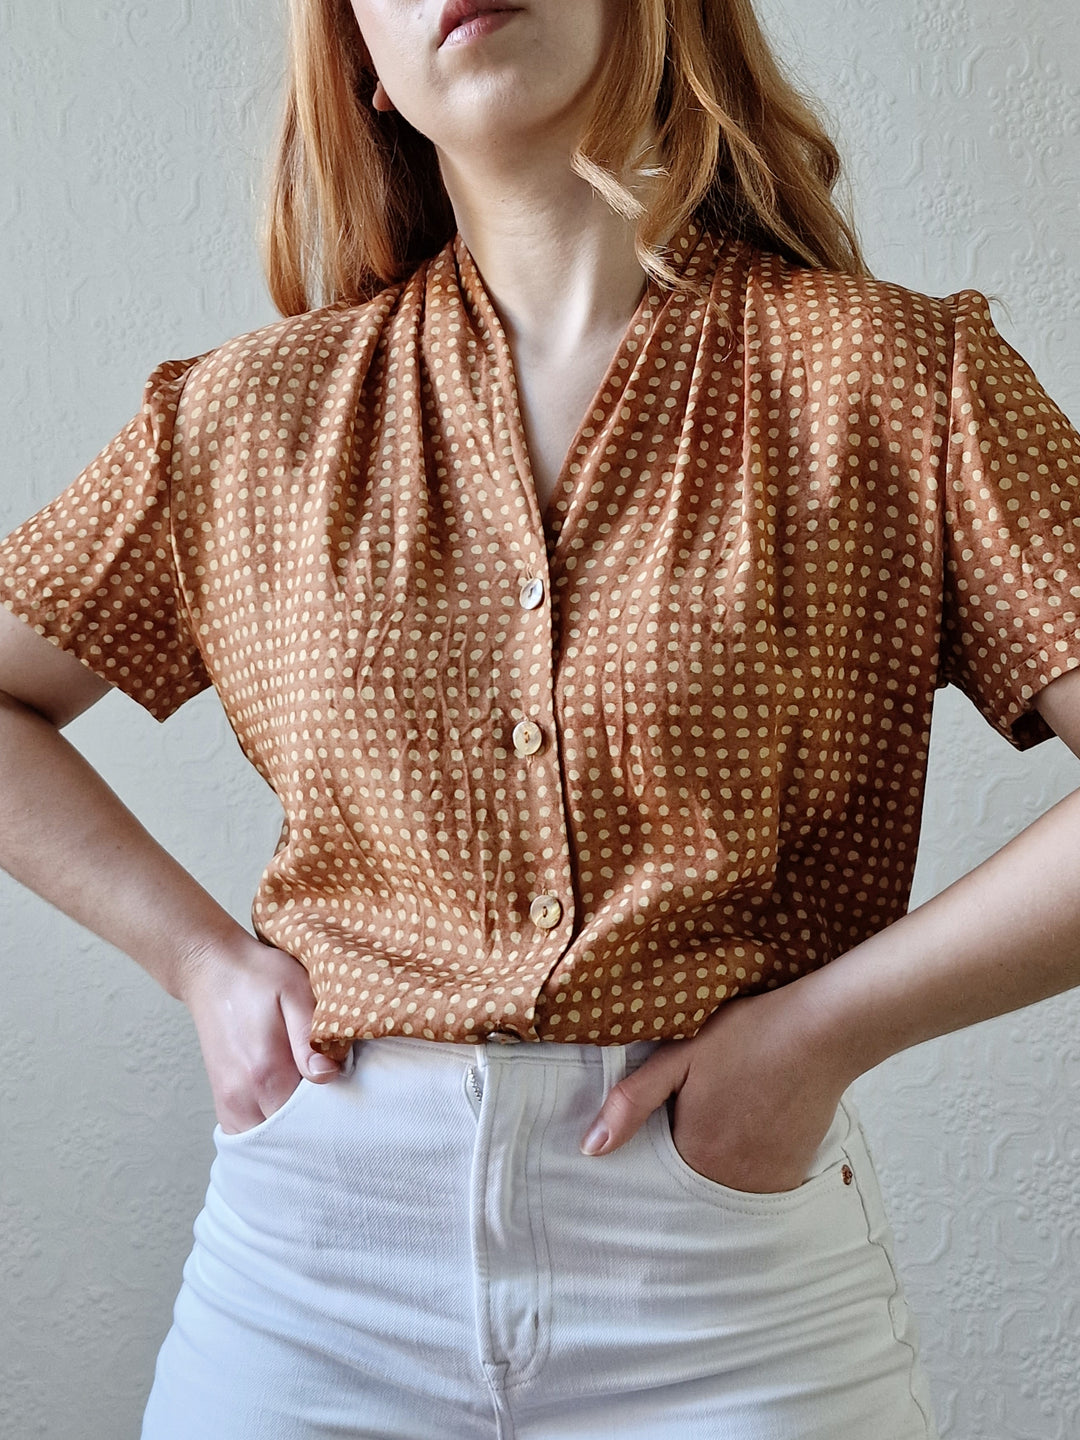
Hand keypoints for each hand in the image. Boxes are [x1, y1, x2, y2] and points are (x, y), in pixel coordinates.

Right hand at [178, 934, 341, 1134]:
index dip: (335, 1117)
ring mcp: (229, 1102)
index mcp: (265, 1071)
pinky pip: (248, 1135)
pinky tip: (292, 1115)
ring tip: (318, 1112)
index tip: (355, 1105)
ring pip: (268, 1142)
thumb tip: (328, 1074)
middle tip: (343, 1111)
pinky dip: (271, 1133)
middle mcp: (243, 1095)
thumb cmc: (258, 977)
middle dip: (317, 1130)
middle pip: (289, 1137)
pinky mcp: (223, 1101)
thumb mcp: (294, 991)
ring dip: (293, 1134)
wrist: (212, 969)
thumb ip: (310, 1035)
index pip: (308, 1121)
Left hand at [580, 983, 856, 1193]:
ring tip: (735, 1108)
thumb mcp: (679, 1056)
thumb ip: (631, 1102)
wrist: (820, 1030)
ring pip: (727, 1179)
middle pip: (694, 1174)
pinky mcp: (794, 1175)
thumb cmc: (746, 1035)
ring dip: (724, 1156)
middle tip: (711, 1101)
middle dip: (693, 1146)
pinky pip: (759, 1180)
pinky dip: (754, 1160)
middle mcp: (730, 1180)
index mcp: (694, 1154)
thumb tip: (590, 1148)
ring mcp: (766, 1181)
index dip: (664, 1134)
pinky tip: (759, 1119)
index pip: (660, 1164)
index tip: (677, 1108)